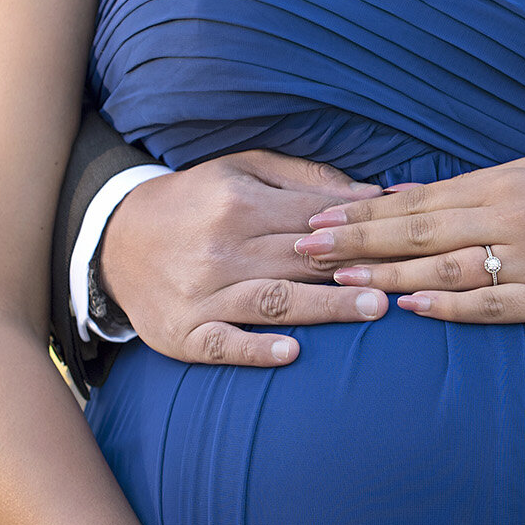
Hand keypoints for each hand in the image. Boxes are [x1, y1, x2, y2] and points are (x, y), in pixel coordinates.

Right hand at [101, 150, 390, 365]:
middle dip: (357, 268)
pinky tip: (291, 353)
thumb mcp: (241, 170)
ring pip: (272, 300)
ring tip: (374, 309)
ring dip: (326, 306)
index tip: (406, 241)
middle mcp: (221, 248)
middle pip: (301, 260)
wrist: (115, 240)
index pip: (313, 220)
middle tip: (408, 278)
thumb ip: (307, 179)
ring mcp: (201, 294)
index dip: (361, 231)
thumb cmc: (195, 202)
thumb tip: (375, 193)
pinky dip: (256, 348)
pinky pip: (224, 344)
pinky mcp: (184, 333)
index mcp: (238, 203)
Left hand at [287, 157, 524, 325]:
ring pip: (448, 266)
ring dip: (390, 272)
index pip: (418, 199)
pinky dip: (447, 305)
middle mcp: (512, 215)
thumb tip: (398, 194)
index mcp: (503, 183)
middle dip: (359, 239)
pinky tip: (410, 307)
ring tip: (344, 279)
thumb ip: (469, 188)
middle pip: (421, 229)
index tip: (317, 221)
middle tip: (307, 248)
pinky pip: (491, 304)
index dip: (363, 212)